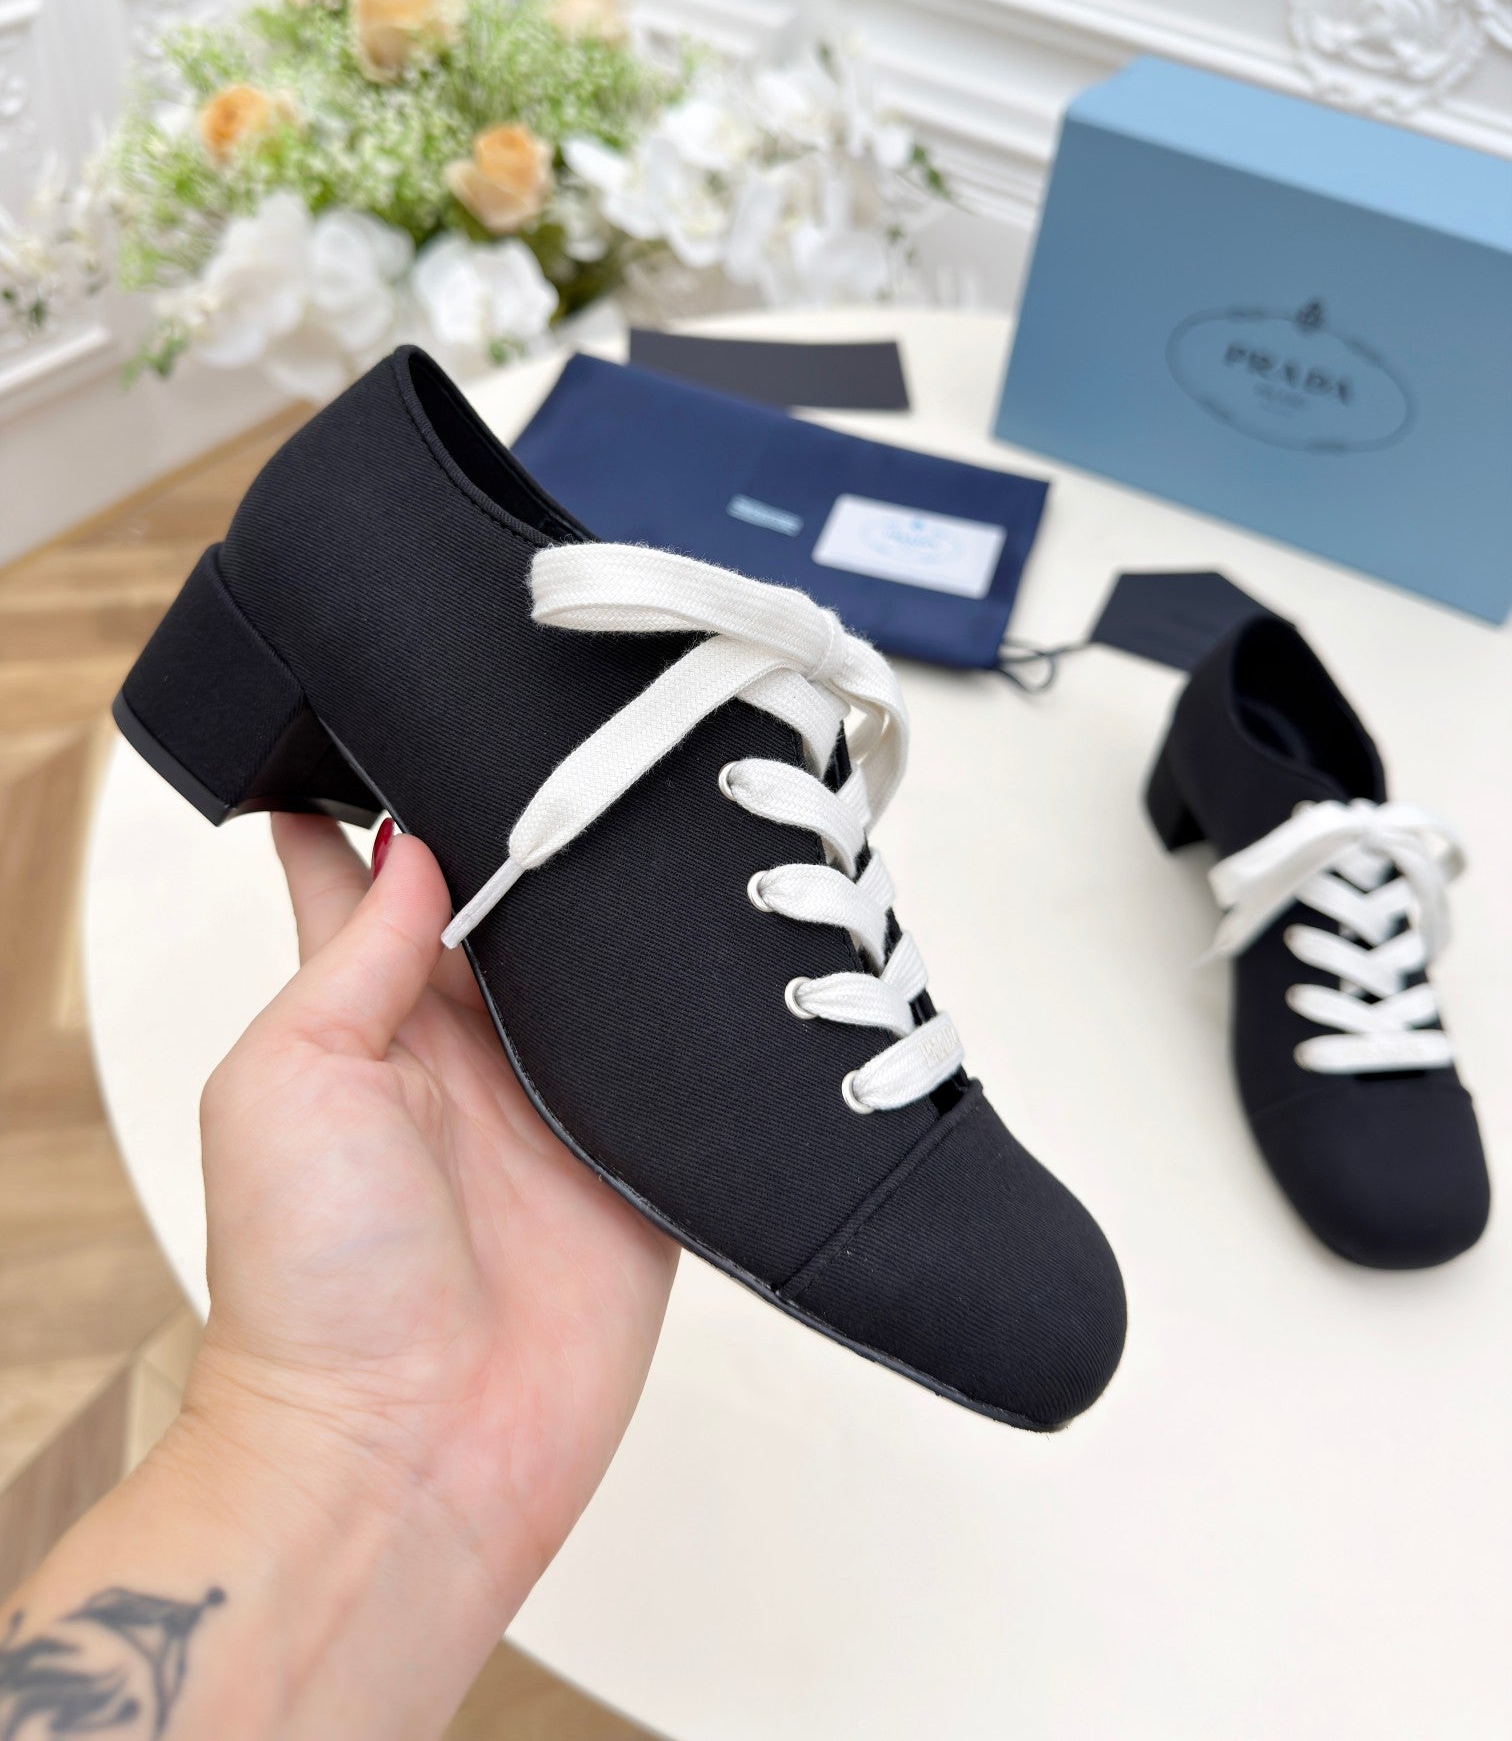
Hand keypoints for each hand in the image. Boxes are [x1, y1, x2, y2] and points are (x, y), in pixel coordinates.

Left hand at [184, 812, 676, 1614]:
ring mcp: (561, 1111)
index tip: (439, 723)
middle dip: (552, 842)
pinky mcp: (642, 1172)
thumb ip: (356, 958)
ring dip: (634, 926)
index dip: (405, 807)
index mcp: (375, 1020)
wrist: (405, 1454)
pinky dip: (712, 1031)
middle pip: (521, 915)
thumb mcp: (291, 1081)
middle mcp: (472, 1055)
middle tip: (599, 746)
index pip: (387, 884)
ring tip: (684, 818)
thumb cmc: (309, 1286)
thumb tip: (403, 842)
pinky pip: (688, 1081)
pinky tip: (743, 954)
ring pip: (611, 982)